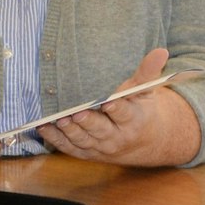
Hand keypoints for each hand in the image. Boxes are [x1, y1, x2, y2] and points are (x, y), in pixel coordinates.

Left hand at [36, 48, 201, 166]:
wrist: (144, 142)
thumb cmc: (141, 110)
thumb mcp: (146, 92)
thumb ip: (148, 72)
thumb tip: (161, 51)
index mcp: (134, 120)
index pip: (125, 114)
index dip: (116, 109)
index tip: (108, 102)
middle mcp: (117, 137)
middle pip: (101, 130)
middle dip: (89, 122)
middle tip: (76, 113)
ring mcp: (100, 148)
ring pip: (83, 140)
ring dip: (69, 131)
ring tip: (58, 120)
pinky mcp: (86, 153)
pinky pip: (70, 148)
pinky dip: (56, 140)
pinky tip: (43, 128)